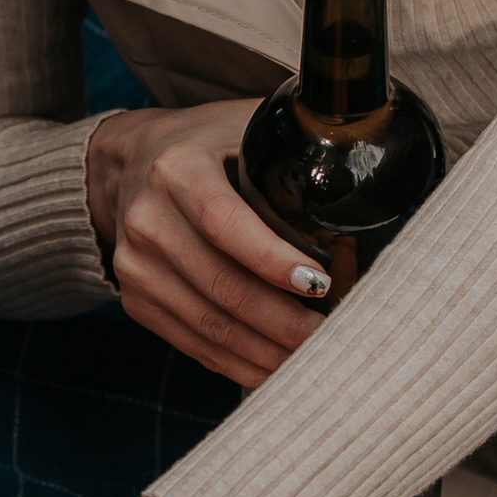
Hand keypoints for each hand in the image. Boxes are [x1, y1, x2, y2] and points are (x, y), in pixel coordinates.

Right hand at [87, 99, 327, 387]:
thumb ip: (294, 143)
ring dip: (267, 352)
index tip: (321, 284)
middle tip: (335, 335)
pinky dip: (240, 364)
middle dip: (284, 321)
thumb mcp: (244, 126)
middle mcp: (147, 219)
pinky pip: (195, 344)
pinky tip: (278, 369)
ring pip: (210, 325)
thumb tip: (366, 162)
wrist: (130, 165)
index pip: (224, 223)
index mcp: (177, 169)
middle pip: (222, 286)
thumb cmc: (211, 145)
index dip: (272, 260)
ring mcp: (136, 266)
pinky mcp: (136, 300)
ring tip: (315, 359)